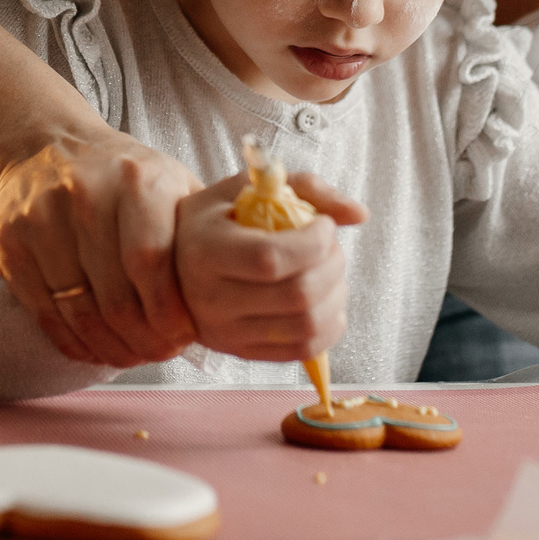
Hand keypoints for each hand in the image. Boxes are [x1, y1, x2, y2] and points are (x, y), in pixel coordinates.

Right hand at [0, 134, 202, 367]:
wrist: (48, 146)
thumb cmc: (126, 178)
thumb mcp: (172, 183)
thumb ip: (202, 230)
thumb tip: (242, 288)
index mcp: (135, 180)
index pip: (150, 263)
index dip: (167, 313)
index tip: (181, 338)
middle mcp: (83, 195)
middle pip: (114, 296)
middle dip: (142, 340)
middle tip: (158, 354)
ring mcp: (39, 218)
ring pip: (77, 310)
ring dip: (109, 347)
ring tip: (131, 356)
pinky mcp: (8, 241)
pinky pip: (43, 311)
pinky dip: (71, 340)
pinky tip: (94, 347)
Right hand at [173, 171, 368, 361]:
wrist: (179, 259)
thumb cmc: (221, 217)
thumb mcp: (249, 187)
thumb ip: (306, 188)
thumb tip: (359, 214)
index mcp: (206, 251)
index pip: (271, 258)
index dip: (313, 242)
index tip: (324, 224)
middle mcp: (210, 298)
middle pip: (297, 294)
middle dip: (333, 265)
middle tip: (331, 246)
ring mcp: (226, 332)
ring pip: (306, 325)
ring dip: (336, 294)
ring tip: (330, 272)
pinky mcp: (242, 352)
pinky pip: (303, 350)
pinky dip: (331, 326)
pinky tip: (327, 301)